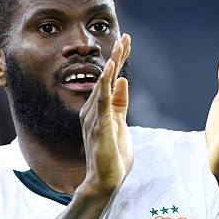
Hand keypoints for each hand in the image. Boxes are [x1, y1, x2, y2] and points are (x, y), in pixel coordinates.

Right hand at [79, 33, 132, 196]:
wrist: (104, 181)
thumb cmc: (111, 155)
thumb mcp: (119, 124)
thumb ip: (119, 103)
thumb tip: (123, 81)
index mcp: (99, 109)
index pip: (110, 80)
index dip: (118, 61)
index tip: (126, 42)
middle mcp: (92, 110)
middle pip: (106, 78)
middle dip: (116, 57)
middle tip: (126, 37)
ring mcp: (94, 118)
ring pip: (102, 86)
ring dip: (111, 67)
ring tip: (118, 48)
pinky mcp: (99, 127)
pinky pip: (101, 103)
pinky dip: (104, 86)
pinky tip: (109, 73)